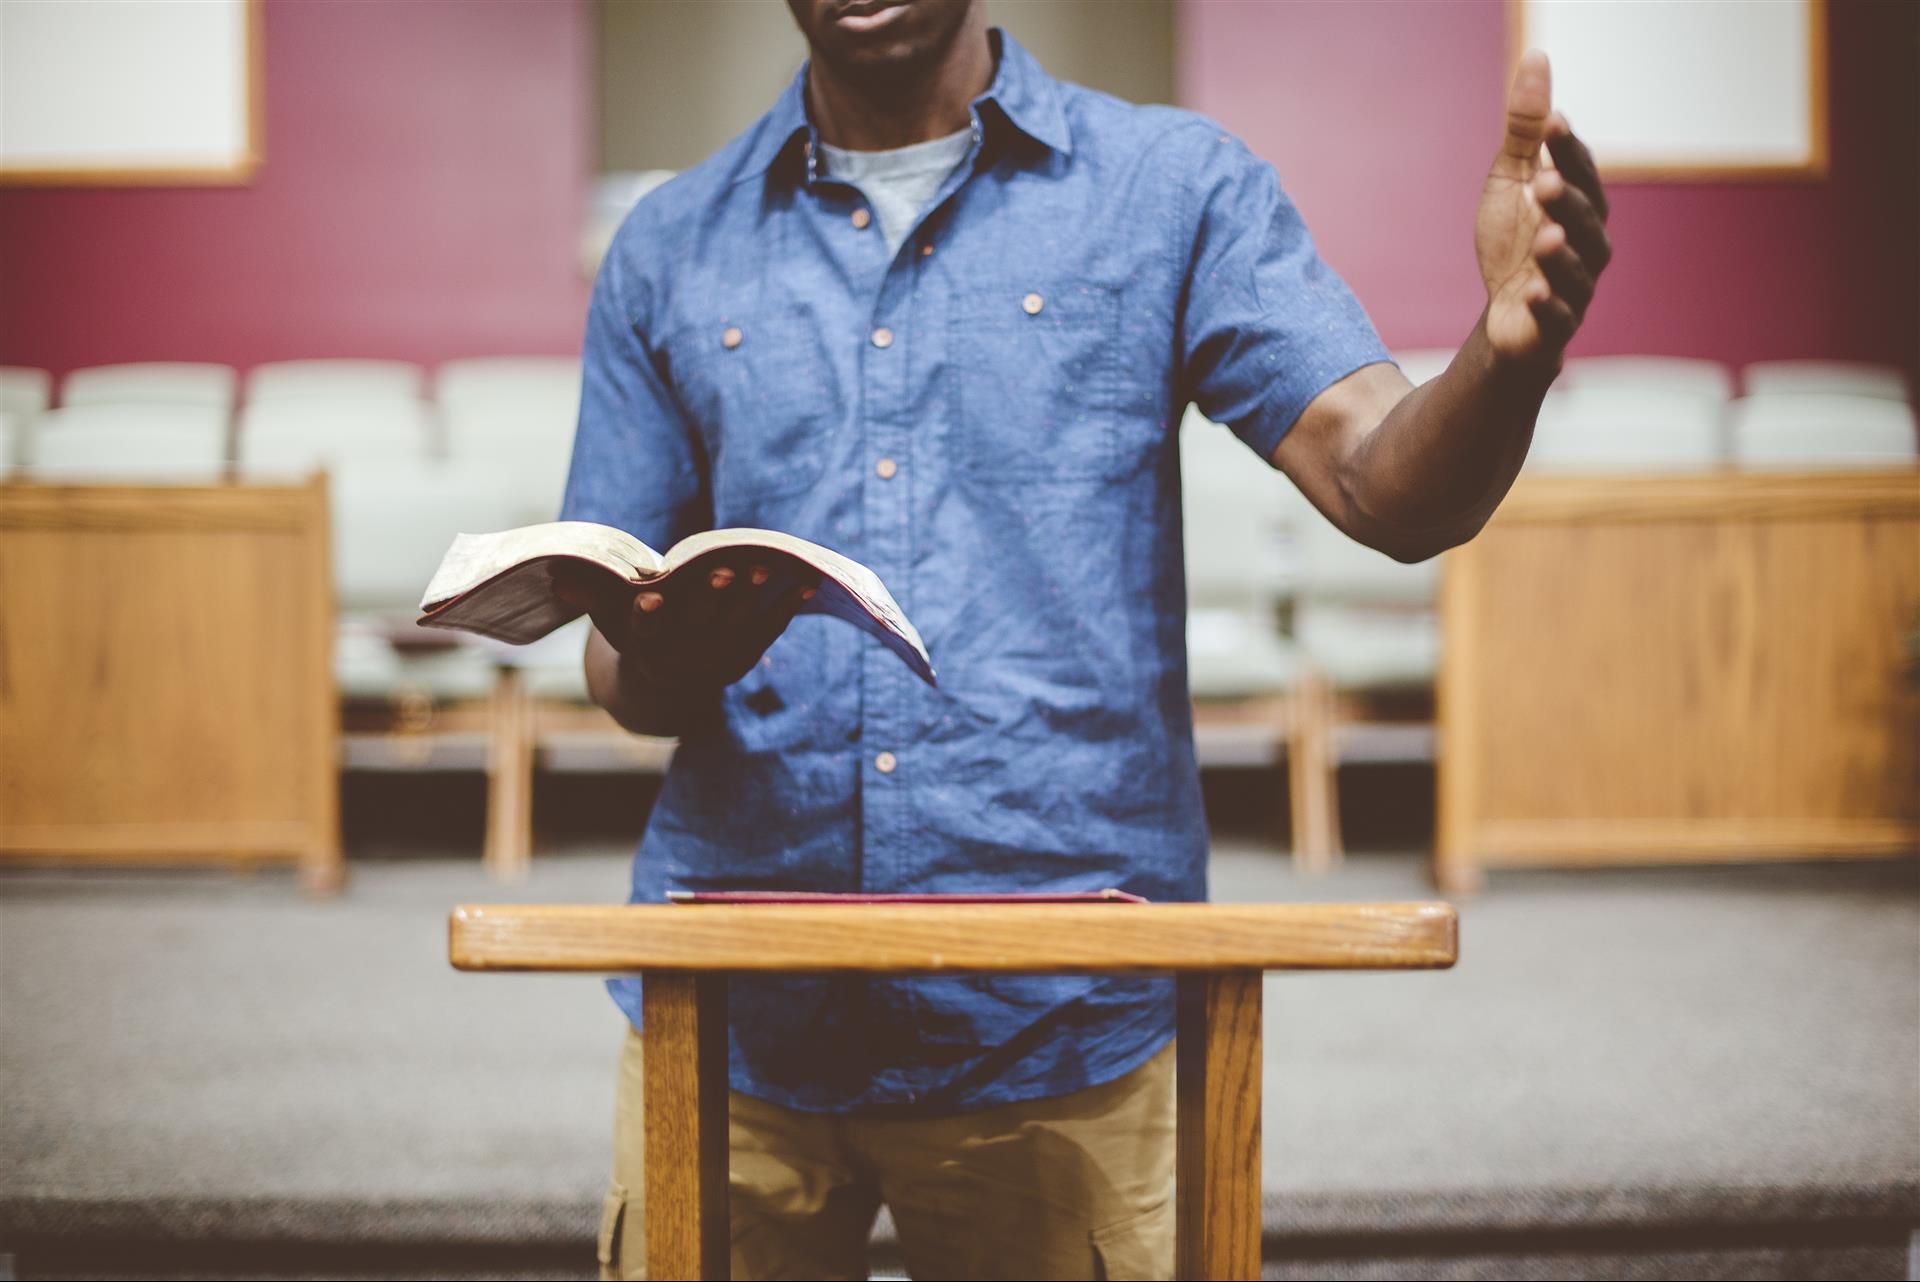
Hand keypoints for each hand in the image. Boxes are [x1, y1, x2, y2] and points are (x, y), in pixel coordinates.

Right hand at [556, 557, 817, 687]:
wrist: (663, 686)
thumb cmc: (634, 636)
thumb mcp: (609, 620)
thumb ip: (591, 596)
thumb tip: (557, 575)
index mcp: (646, 647)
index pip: (645, 631)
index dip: (648, 615)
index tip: (652, 598)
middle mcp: (683, 657)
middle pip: (700, 624)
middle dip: (713, 597)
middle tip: (725, 569)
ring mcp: (718, 659)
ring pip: (738, 626)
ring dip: (754, 598)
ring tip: (768, 567)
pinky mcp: (745, 655)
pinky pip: (770, 630)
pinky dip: (788, 607)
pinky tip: (806, 582)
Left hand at [1475, 50, 1611, 369]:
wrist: (1508, 315)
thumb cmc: (1514, 241)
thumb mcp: (1511, 180)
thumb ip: (1524, 128)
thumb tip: (1537, 58)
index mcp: (1581, 205)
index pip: (1579, 172)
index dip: (1567, 150)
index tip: (1551, 122)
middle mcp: (1588, 244)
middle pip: (1585, 219)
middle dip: (1568, 200)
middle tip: (1545, 181)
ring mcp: (1574, 286)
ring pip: (1575, 268)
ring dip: (1560, 253)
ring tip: (1545, 236)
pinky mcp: (1553, 325)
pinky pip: (1555, 316)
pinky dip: (1545, 304)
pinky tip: (1531, 292)